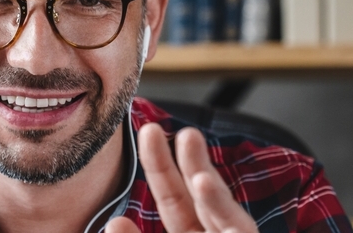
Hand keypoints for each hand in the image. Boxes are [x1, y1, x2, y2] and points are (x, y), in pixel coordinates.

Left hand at [106, 123, 257, 232]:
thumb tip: (114, 223)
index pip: (173, 198)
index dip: (160, 165)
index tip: (150, 130)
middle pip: (200, 197)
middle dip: (188, 161)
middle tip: (168, 129)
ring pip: (225, 212)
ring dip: (205, 177)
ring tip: (189, 142)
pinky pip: (238, 229)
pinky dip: (218, 204)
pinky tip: (203, 183)